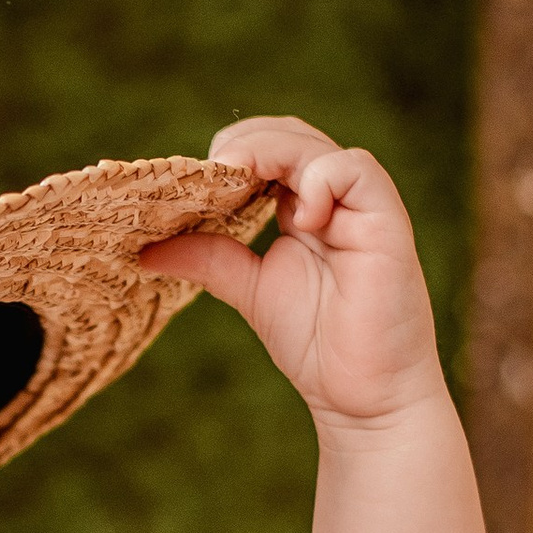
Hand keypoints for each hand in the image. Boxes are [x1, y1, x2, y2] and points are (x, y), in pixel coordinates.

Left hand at [142, 116, 443, 430]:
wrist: (361, 396)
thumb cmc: (317, 344)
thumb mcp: (250, 290)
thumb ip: (209, 259)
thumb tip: (146, 249)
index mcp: (303, 208)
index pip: (268, 149)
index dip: (233, 151)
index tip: (193, 180)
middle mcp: (334, 200)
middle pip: (291, 135)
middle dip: (246, 142)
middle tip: (213, 169)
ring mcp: (362, 207)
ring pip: (318, 146)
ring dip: (273, 151)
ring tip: (241, 177)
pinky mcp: (387, 221)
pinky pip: (355, 170)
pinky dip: (320, 180)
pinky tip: (301, 219)